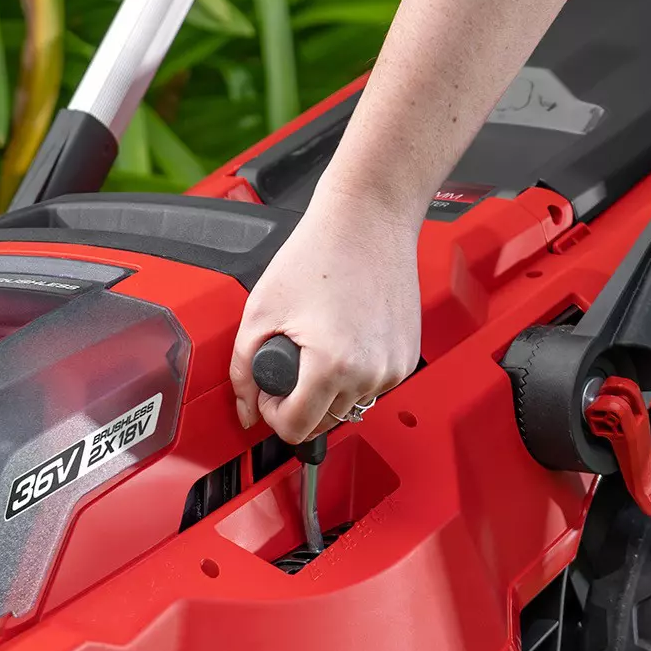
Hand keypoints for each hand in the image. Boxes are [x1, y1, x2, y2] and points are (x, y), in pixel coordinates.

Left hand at [230, 189, 420, 444]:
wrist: (368, 221)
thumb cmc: (318, 253)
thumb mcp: (260, 312)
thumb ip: (243, 370)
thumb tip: (246, 411)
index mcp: (334, 366)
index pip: (296, 429)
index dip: (273, 412)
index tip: (269, 389)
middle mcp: (371, 373)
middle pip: (323, 423)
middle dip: (298, 401)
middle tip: (289, 361)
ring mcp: (394, 367)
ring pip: (349, 407)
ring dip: (326, 391)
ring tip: (317, 346)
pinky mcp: (408, 358)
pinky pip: (372, 387)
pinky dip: (353, 376)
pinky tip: (342, 341)